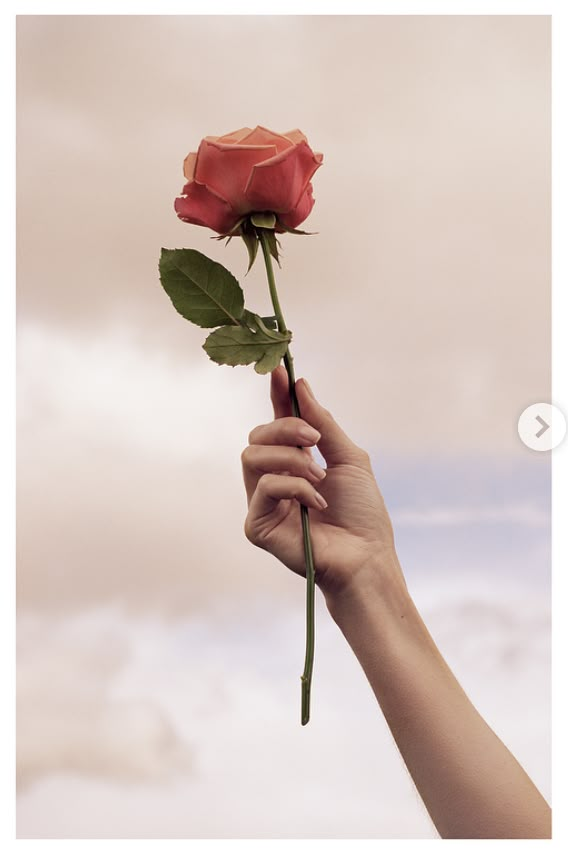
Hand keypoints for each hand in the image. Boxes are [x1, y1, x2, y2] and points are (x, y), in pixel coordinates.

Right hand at [242, 366, 404, 600]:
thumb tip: (301, 384)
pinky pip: (263, 486)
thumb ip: (324, 423)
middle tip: (315, 441)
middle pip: (257, 435)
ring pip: (252, 456)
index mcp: (294, 462)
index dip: (276, 395)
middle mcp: (273, 479)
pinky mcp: (256, 524)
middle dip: (287, 429)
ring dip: (291, 459)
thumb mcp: (349, 458)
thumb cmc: (362, 512)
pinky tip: (317, 502)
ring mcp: (262, 502)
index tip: (279, 370)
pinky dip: (294, 487)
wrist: (366, 555)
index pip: (276, 422)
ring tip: (320, 477)